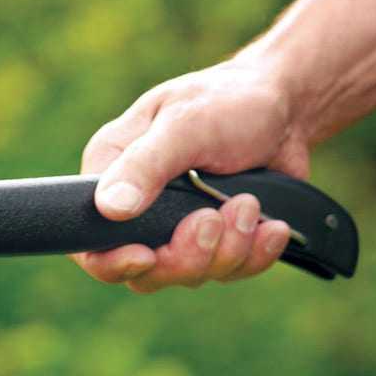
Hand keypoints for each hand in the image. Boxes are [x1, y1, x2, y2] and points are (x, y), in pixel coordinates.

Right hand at [70, 59, 311, 291]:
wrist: (283, 106)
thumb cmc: (226, 100)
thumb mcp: (184, 123)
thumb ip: (145, 165)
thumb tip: (109, 208)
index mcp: (111, 176)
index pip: (91, 243)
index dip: (113, 263)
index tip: (147, 256)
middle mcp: (138, 210)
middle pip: (145, 271)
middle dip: (187, 256)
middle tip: (214, 217)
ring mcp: (177, 231)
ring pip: (191, 275)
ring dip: (229, 247)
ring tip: (250, 203)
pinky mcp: (217, 242)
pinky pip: (229, 272)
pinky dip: (255, 254)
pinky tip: (271, 228)